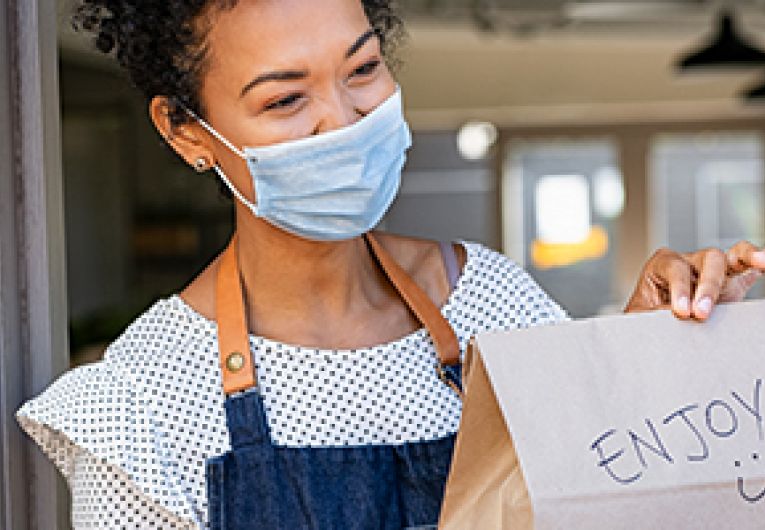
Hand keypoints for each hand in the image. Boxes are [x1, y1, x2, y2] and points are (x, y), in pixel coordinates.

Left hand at [625, 241, 764, 320]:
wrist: (652, 326)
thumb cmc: (644, 317)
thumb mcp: (643, 317)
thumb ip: (658, 315)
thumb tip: (677, 321)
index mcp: (663, 264)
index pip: (676, 269)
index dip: (680, 289)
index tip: (681, 312)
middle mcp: (690, 262)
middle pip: (707, 259)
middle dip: (708, 286)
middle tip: (701, 313)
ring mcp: (712, 271)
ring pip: (730, 257)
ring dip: (746, 258)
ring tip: (760, 262)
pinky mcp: (731, 283)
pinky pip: (746, 267)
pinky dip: (758, 263)